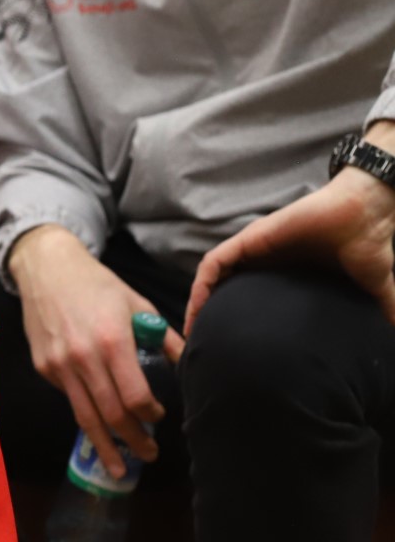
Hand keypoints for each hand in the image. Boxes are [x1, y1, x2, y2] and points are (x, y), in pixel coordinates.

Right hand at [10, 226, 184, 478]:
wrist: (46, 268)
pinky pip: (69, 397)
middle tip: (149, 454)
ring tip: (119, 467)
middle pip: (111, 415)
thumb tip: (186, 365)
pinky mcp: (43, 367)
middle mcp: (83, 358)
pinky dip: (86, 412)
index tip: (159, 417)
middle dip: (132, 441)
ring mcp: (59, 365)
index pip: (135, 396)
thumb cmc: (97, 284)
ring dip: (105, 446)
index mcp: (112, 341)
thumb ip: (163, 338)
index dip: (151, 415)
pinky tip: (97, 421)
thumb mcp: (137, 304)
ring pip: (85, 417)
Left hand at [187, 164, 394, 332]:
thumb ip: (383, 313)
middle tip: (202, 346)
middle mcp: (264, 262)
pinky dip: (203, 282)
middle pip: (224, 290)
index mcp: (285, 275)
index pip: (250, 301)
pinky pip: (216, 262)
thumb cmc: (369, 247)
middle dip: (209, 316)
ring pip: (214, 277)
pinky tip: (197, 304)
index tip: (230, 352)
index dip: (237, 323)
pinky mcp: (251, 239)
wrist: (367, 215)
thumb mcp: (375, 291)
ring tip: (190, 331)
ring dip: (198, 301)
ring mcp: (255, 249)